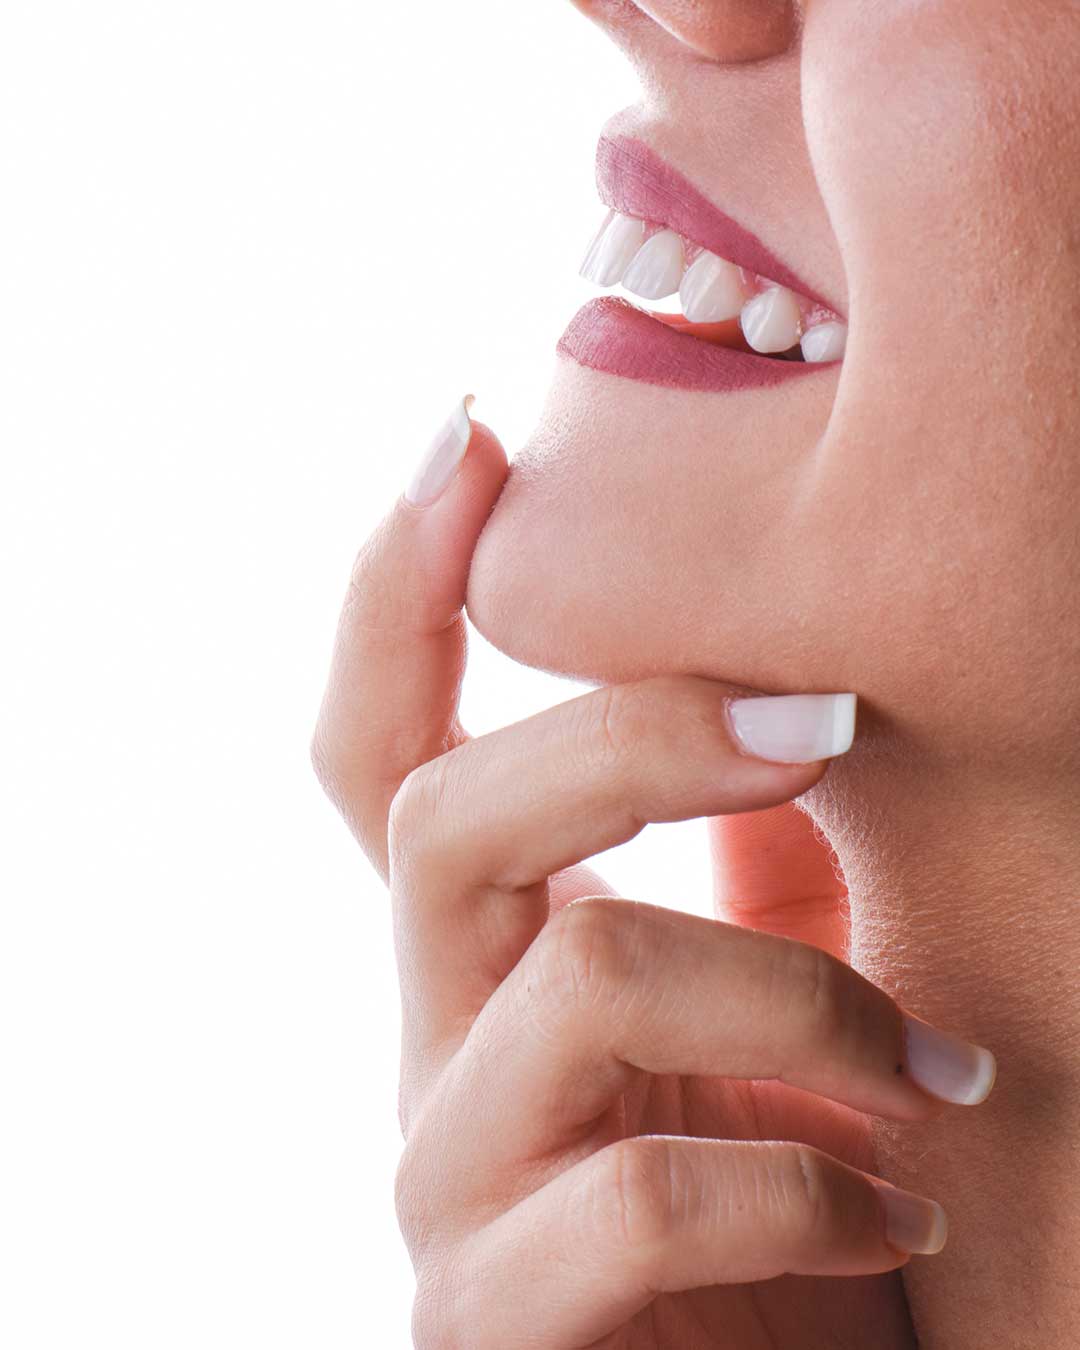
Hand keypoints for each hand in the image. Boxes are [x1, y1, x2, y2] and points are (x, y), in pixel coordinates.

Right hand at [312, 401, 995, 1348]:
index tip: (467, 432)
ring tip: (949, 1080)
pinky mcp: (486, 1319)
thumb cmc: (793, 1182)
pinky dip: (802, 1194)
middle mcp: (434, 1040)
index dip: (395, 589)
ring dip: (804, 1007)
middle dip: (635, 735)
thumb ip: (758, 846)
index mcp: (494, 945)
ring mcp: (445, 1182)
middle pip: (443, 815)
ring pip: (579, 980)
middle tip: (833, 720)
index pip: (385, 746)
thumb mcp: (781, 987)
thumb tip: (807, 671)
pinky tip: (895, 1215)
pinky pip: (630, 1204)